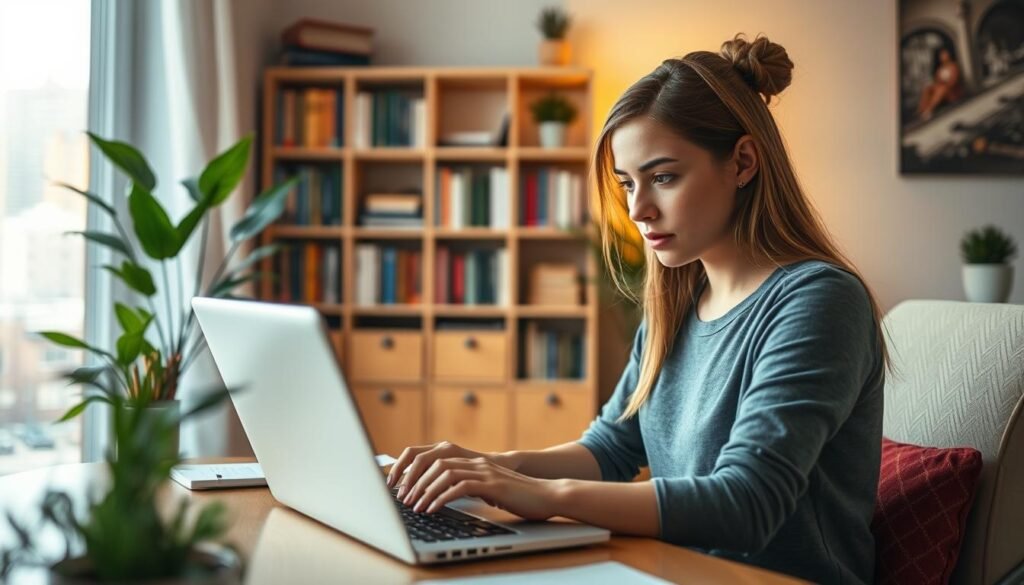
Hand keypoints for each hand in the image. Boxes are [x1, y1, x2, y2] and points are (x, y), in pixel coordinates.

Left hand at [401, 456, 560, 520]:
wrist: (548, 495)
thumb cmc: (520, 496)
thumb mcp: (490, 488)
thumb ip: (471, 486)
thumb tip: (446, 496)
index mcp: (474, 462)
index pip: (436, 457)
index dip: (415, 468)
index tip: (401, 484)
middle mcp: (477, 463)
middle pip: (435, 463)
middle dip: (415, 480)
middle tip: (403, 498)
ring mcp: (485, 471)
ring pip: (445, 473)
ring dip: (426, 490)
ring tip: (415, 506)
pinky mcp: (492, 484)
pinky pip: (460, 487)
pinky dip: (443, 497)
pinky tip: (433, 508)